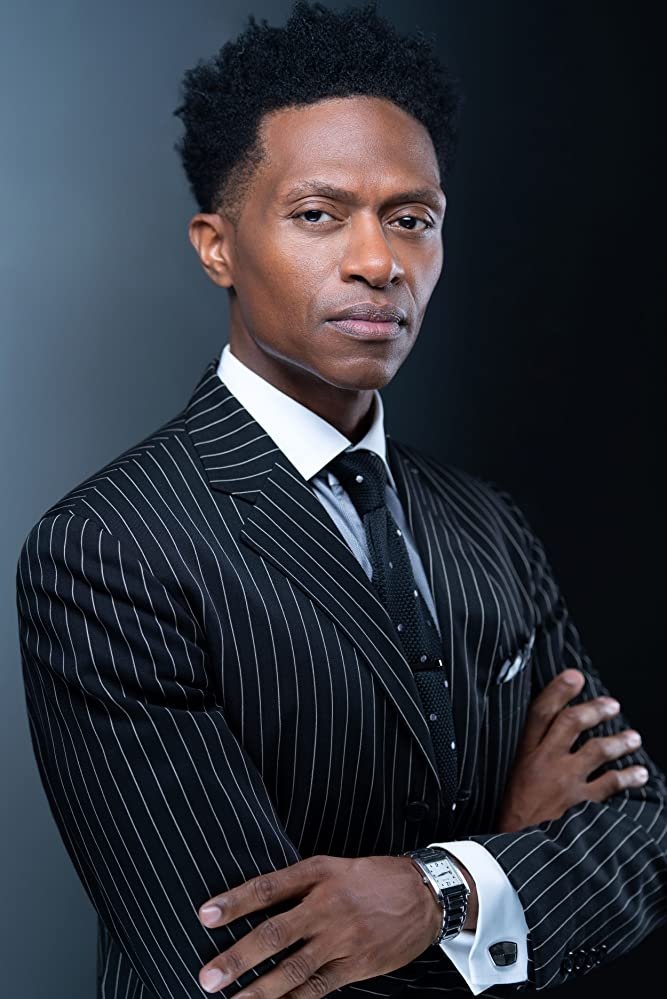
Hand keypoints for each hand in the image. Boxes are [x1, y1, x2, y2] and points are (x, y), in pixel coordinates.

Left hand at [196, 854, 448, 995]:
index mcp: (318, 874)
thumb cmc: (372, 878)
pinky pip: (317, 989)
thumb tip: (256, 903)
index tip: (205, 915)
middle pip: (275, 932)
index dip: (236, 901)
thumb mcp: (335, 866)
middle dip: (239, 957)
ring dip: (258, 990)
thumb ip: (299, 883)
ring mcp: (342, 939)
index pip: (268, 887)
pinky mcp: (355, 965)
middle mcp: (327, 905)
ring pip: (293, 969)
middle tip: (208, 976)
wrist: (424, 895)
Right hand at [497, 668, 648, 831]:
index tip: (574, 676)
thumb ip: (528, 753)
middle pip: (571, 724)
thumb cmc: (513, 811)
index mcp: (524, 753)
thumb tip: (548, 730)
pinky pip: (610, 785)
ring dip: (618, 741)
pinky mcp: (580, 804)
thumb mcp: (511, 775)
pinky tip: (639, 774)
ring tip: (633, 737)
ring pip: (596, 751)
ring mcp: (564, 782)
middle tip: (612, 705)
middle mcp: (544, 762)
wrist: (514, 848)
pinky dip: (628, 777)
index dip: (558, 691)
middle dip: (594, 710)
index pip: (540, 712)